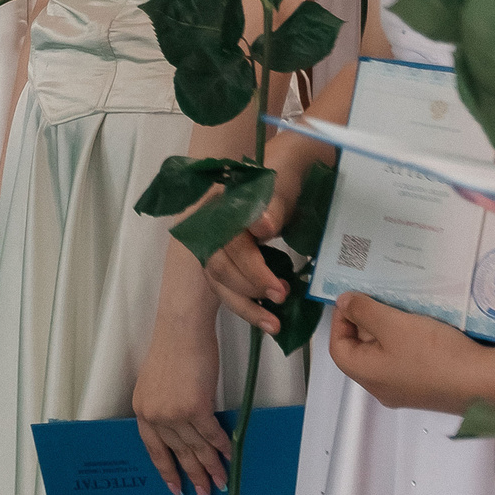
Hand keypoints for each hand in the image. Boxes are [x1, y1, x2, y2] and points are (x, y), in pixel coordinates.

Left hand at [135, 312, 229, 494]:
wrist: (182, 328)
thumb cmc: (173, 349)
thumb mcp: (158, 383)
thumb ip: (166, 408)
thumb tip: (183, 431)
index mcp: (142, 410)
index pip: (154, 449)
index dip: (167, 471)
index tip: (176, 488)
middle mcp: (155, 415)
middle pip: (178, 453)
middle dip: (194, 476)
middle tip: (206, 494)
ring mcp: (175, 413)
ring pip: (197, 448)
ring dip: (212, 467)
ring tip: (221, 482)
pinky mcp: (196, 407)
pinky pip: (212, 434)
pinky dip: (223, 446)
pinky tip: (229, 455)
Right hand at [199, 160, 309, 332]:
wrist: (285, 170)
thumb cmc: (283, 176)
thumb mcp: (282, 185)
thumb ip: (272, 205)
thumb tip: (261, 227)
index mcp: (219, 205)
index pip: (229, 244)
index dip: (252, 269)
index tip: (279, 288)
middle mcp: (209, 226)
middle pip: (217, 267)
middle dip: (248, 289)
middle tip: (281, 299)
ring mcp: (214, 243)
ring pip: (219, 282)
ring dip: (245, 306)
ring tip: (274, 324)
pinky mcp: (225, 258)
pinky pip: (228, 286)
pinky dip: (246, 304)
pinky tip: (266, 317)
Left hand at [325, 292, 494, 412]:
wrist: (486, 381)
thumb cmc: (433, 354)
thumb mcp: (392, 325)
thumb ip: (363, 311)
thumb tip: (342, 303)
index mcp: (368, 376)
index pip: (339, 348)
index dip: (341, 321)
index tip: (354, 299)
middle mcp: (384, 388)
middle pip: (363, 350)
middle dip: (368, 322)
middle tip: (380, 298)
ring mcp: (408, 389)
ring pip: (388, 353)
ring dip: (391, 329)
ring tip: (401, 306)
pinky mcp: (430, 386)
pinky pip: (410, 359)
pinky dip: (410, 339)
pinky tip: (423, 323)